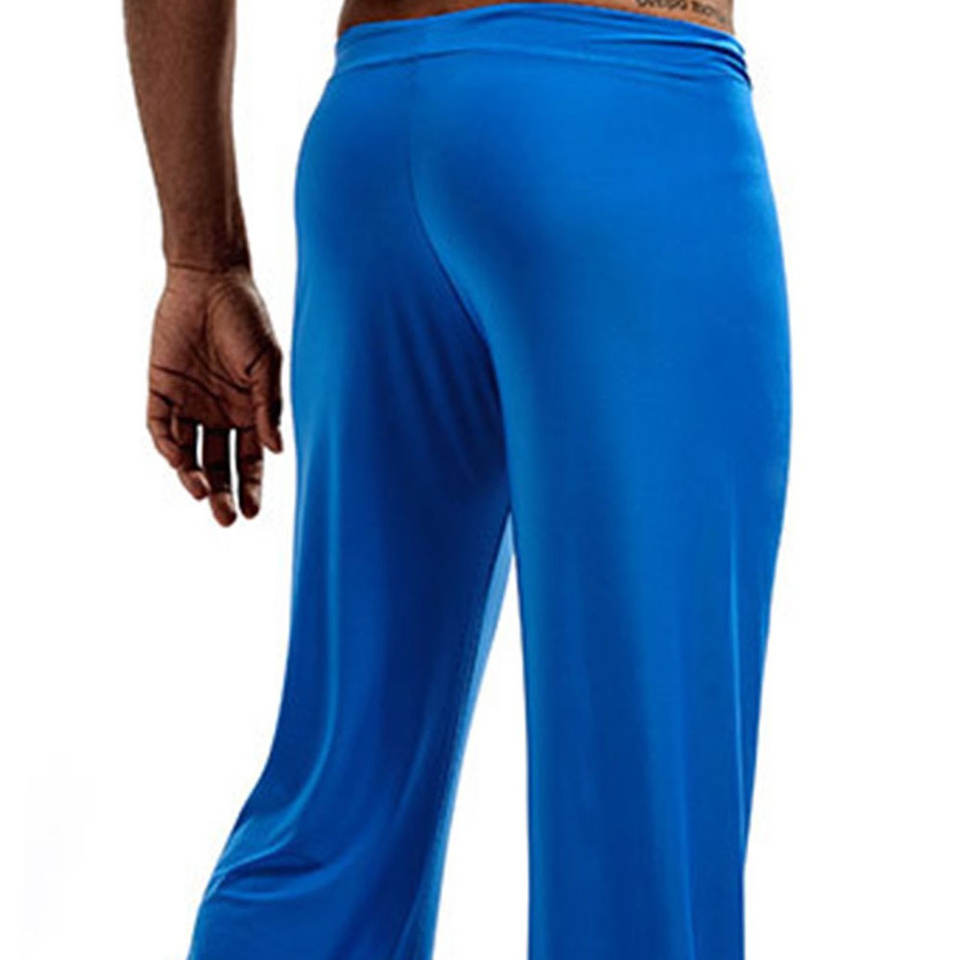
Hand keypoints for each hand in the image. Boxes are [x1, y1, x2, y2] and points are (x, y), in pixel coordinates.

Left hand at [147, 265, 282, 525]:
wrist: (210, 279)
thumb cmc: (247, 318)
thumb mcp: (267, 364)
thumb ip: (269, 407)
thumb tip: (275, 451)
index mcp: (250, 411)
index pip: (251, 460)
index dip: (252, 487)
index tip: (252, 512)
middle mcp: (220, 413)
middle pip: (220, 465)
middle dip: (224, 493)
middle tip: (226, 518)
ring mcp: (190, 403)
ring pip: (188, 454)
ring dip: (194, 478)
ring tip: (202, 494)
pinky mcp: (161, 389)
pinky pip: (161, 427)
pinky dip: (168, 446)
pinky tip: (179, 461)